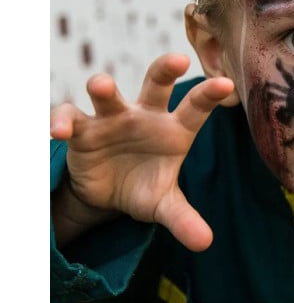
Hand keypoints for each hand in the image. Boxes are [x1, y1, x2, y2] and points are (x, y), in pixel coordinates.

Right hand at [50, 53, 235, 251]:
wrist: (108, 193)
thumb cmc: (145, 186)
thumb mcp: (163, 204)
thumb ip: (183, 219)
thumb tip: (205, 243)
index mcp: (175, 130)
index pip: (196, 109)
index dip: (209, 95)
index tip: (227, 84)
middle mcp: (146, 116)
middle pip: (156, 84)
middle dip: (164, 69)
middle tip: (177, 59)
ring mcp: (113, 118)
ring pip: (109, 95)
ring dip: (103, 87)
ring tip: (100, 85)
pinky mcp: (82, 130)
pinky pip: (70, 116)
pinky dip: (63, 120)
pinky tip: (58, 131)